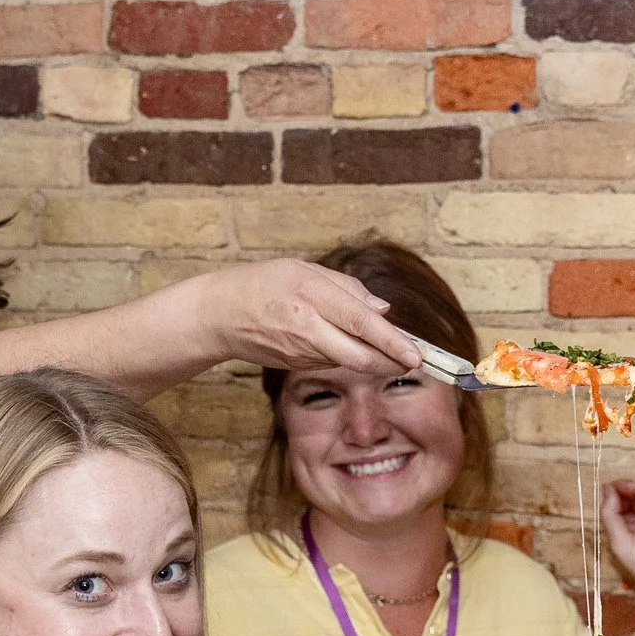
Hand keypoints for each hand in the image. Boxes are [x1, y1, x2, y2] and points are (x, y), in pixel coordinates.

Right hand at [195, 260, 422, 378]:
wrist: (218, 315)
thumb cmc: (263, 284)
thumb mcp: (304, 270)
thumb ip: (347, 288)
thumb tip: (383, 310)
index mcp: (311, 298)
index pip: (361, 323)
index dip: (392, 342)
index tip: (416, 355)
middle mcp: (307, 330)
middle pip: (360, 356)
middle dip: (392, 362)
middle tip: (417, 362)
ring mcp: (301, 353)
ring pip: (350, 360)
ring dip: (373, 356)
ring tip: (389, 346)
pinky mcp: (297, 365)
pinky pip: (333, 360)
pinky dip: (349, 353)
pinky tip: (346, 341)